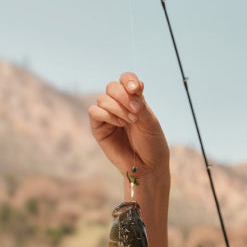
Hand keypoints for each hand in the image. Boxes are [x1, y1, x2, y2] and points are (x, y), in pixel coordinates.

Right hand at [88, 72, 169, 189]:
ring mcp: (108, 116)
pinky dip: (107, 114)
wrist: (148, 167)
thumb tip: (133, 85)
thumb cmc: (152, 144)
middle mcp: (119, 105)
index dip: (129, 80)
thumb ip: (140, 102)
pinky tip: (119, 124)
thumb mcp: (150, 121)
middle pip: (112, 87)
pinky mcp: (99, 128)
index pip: (125, 80)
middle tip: (136, 112)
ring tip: (131, 122)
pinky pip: (94, 112)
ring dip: (118, 108)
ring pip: (103, 99)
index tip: (136, 89)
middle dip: (123, 96)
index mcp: (133, 100)